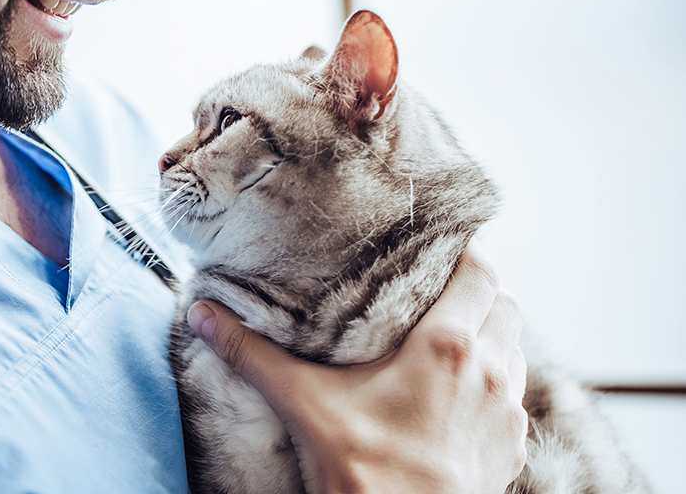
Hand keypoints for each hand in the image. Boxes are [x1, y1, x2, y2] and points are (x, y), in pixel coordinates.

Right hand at [186, 241, 527, 493]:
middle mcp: (491, 371)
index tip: (440, 246)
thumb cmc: (363, 471)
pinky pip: (513, 398)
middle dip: (478, 290)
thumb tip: (204, 315)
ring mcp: (507, 414)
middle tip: (439, 288)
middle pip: (505, 304)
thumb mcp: (302, 403)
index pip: (480, 271)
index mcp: (448, 346)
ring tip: (450, 335)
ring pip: (514, 350)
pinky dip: (494, 383)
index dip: (465, 252)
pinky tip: (459, 393)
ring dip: (491, 335)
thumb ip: (253, 354)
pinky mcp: (510, 449)